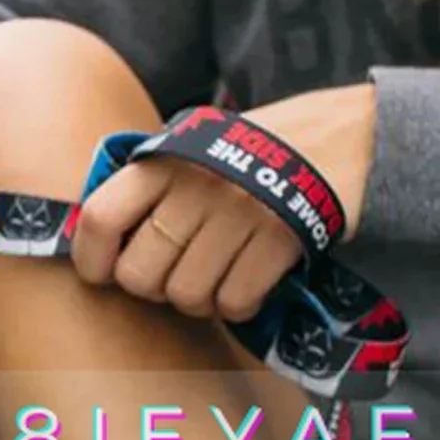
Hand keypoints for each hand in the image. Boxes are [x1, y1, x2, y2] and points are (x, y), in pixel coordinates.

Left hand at [70, 83, 377, 320]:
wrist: (348, 135)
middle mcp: (195, 184)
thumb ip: (150, 186)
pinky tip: (250, 283)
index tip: (102, 274)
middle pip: (140, 274)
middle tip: (176, 277)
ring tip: (218, 277)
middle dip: (155, 290)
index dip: (92, 259)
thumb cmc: (255, 152)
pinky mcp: (279, 237)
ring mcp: (238, 211)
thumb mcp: (195, 149)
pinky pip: (234, 301)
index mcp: (166, 160)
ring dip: (200, 301)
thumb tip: (95, 238)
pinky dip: (239, 304)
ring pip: (186, 295)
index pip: (101, 218)